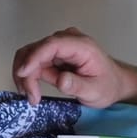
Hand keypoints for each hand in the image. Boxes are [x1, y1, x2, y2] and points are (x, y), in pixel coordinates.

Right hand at [12, 27, 131, 106]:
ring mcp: (58, 46)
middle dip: (26, 72)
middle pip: (35, 49)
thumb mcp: (95, 91)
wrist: (113, 83)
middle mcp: (67, 40)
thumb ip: (77, 85)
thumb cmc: (107, 86)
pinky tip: (32, 91)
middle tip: (31, 96)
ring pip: (29, 54)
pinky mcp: (52, 55)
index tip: (23, 73)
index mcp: (81, 45)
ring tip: (32, 96)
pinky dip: (28, 76)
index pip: (51, 45)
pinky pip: (33, 61)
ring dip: (24, 75)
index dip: (34, 57)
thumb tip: (60, 79)